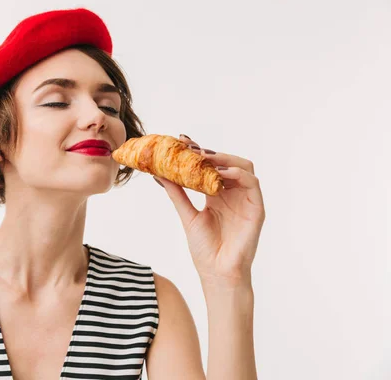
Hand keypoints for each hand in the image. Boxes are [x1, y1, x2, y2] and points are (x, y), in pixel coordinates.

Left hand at [153, 135, 265, 288]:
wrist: (217, 274)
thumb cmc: (205, 250)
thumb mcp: (187, 216)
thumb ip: (177, 194)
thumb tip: (159, 174)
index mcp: (217, 195)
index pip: (210, 167)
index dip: (198, 152)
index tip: (181, 141)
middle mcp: (233, 194)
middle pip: (226, 162)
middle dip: (209, 152)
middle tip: (190, 147)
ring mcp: (246, 200)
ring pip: (242, 166)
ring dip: (224, 159)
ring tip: (204, 158)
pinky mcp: (257, 208)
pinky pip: (252, 183)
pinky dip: (237, 173)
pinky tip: (220, 173)